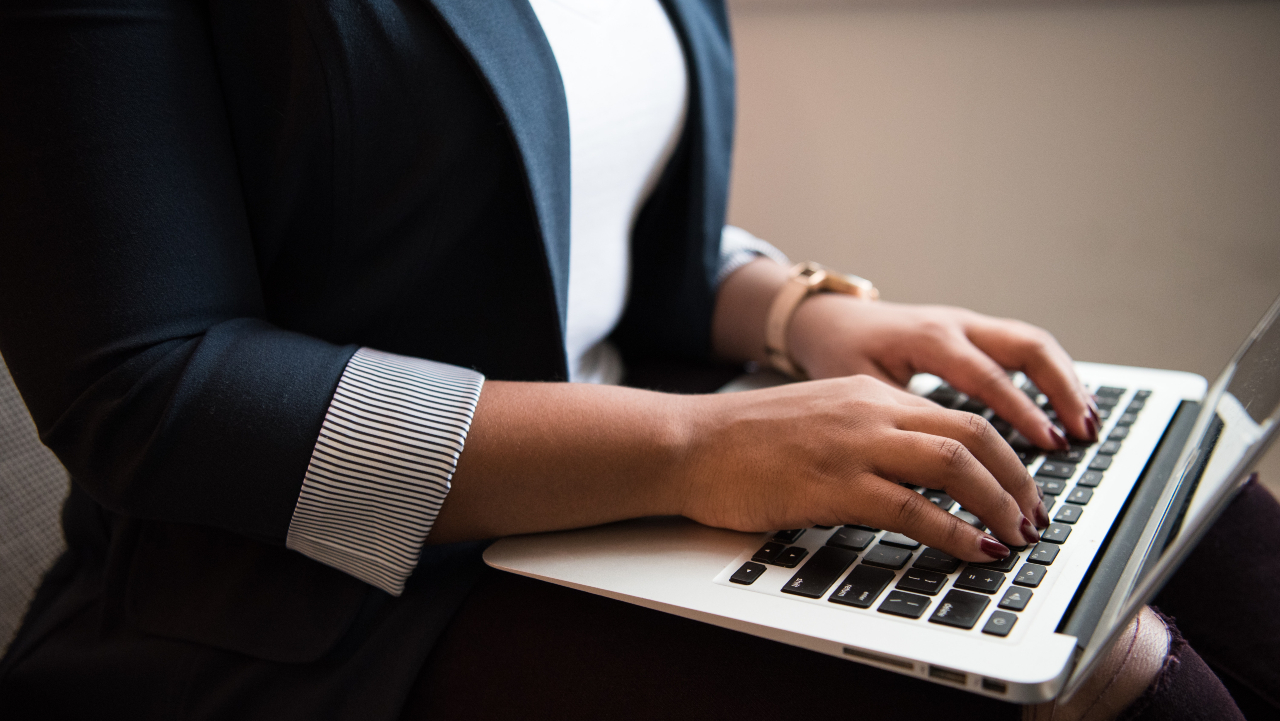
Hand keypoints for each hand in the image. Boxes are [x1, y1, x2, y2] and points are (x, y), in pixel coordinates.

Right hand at [679, 375, 1046, 560]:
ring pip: (954, 465)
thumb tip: (918, 472)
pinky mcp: (832, 485)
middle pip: (973, 434)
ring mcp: (853, 447)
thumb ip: (870, 434)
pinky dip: (955, 533)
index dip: (1005, 456)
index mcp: (870, 394)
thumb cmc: (744, 440)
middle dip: (1018, 480)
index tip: (1021, 489)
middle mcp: (871, 412)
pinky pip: (912, 509)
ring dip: (998, 504)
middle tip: (1034, 516)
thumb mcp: (820, 419)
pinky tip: (975, 550)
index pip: (960, 417)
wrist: (689, 443)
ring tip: (1017, 535)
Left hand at [787, 295, 1099, 449]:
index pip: (988, 377)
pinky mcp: (972, 331)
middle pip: (1027, 347)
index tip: (1049, 444)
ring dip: (1065, 382)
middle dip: (1061, 391)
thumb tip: (937, 469)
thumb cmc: (840, 355)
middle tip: (1083, 433)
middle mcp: (955, 325)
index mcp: (928, 339)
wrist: (828, 321)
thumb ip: (901, 421)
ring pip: (1032, 343)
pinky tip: (1067, 406)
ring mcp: (968, 324)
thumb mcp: (861, 389)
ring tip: (1087, 424)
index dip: (1022, 413)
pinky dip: (1050, 375)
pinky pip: (1022, 347)